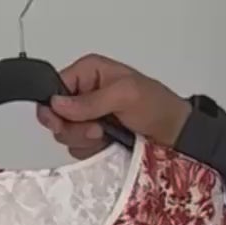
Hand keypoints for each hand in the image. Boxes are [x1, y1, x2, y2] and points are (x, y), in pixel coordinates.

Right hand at [36, 55, 191, 160]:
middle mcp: (84, 94)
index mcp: (88, 73)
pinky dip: (91, 151)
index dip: (53, 107)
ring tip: (107, 136)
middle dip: (73, 128)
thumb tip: (58, 103)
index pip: (54, 88)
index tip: (61, 123)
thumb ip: (91, 101)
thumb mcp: (125, 95)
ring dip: (84, 141)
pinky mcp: (93, 140)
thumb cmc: (155, 105)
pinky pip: (78, 150)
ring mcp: (87, 119)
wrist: (173, 134)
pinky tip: (107, 146)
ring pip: (66, 136)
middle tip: (97, 130)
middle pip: (56, 116)